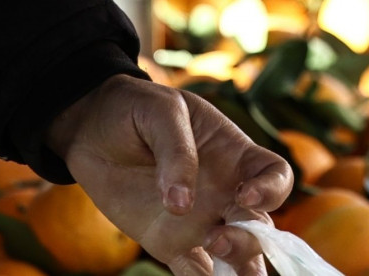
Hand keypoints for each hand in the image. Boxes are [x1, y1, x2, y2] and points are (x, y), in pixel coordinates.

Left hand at [47, 75, 293, 275]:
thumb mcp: (161, 112)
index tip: (245, 195)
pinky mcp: (169, 244)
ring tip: (217, 265)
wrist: (92, 128)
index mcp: (235, 155)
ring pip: (236, 256)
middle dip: (251, 242)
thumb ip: (177, 152)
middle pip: (260, 225)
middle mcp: (225, 193)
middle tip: (218, 240)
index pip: (275, 175)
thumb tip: (182, 204)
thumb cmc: (137, 109)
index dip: (272, 190)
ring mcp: (200, 221)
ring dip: (237, 268)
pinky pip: (195, 271)